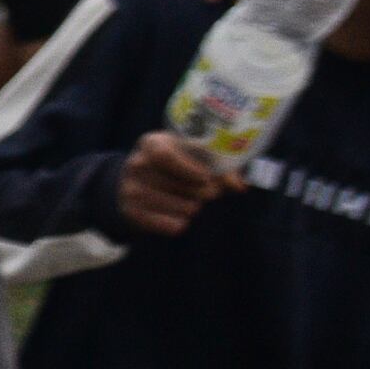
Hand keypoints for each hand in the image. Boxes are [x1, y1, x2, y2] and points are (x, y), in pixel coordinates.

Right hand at [115, 130, 237, 239]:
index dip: (189, 169)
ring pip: (178, 207)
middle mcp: (136, 165)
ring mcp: (130, 189)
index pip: (165, 156)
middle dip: (202, 192)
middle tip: (212, 193)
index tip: (206, 177)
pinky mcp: (132, 213)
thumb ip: (219, 167)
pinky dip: (180, 223)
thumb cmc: (175, 163)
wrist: (136, 182)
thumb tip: (238, 186)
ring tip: (194, 204)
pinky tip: (182, 217)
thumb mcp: (192, 155)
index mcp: (151, 143)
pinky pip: (168, 225)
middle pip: (177, 184)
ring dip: (193, 208)